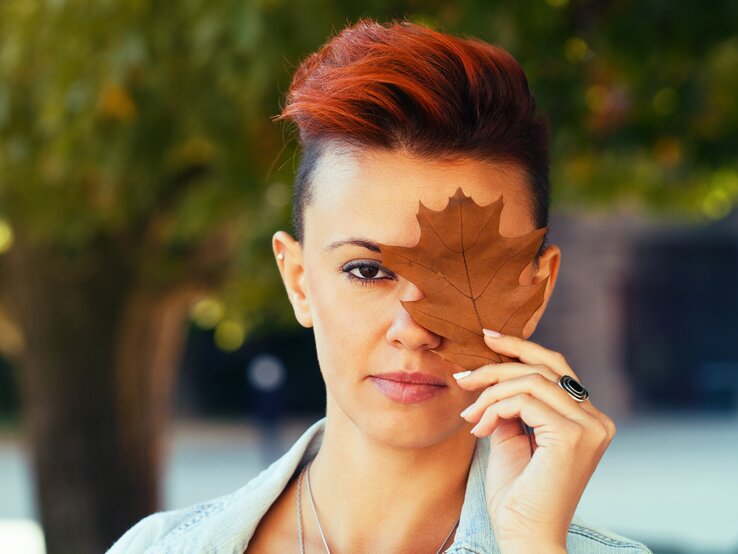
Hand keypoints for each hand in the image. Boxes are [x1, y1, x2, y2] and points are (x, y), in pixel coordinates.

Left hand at [453, 330, 616, 551]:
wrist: (524, 535)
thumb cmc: (517, 495)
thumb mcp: (512, 437)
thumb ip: (511, 405)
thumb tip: (493, 374)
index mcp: (588, 419)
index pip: (555, 369)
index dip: (521, 349)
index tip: (487, 339)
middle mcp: (597, 420)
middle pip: (544, 367)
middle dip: (498, 363)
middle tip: (464, 375)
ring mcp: (589, 427)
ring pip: (529, 381)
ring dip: (489, 393)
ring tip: (469, 415)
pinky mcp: (572, 435)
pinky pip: (523, 400)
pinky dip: (494, 407)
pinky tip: (480, 428)